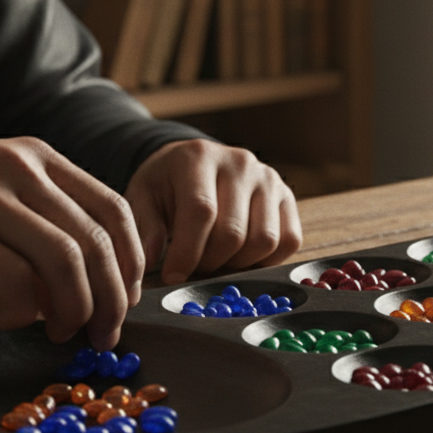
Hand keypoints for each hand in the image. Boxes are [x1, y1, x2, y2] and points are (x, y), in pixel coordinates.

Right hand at [0, 138, 142, 349]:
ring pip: (64, 261)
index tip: (127, 300)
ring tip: (61, 331)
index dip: (132, 263)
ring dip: (75, 309)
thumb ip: (49, 221)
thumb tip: (99, 284)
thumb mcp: (0, 190)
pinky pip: (14, 281)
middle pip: (96, 241)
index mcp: (40, 157)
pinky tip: (12, 320)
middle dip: (111, 298)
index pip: (114, 210)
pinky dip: (24, 312)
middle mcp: (19, 168)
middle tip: (103, 332)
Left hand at [125, 139, 301, 284]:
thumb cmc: (167, 184)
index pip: (201, 211)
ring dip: (239, 263)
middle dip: (211, 262)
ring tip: (219, 259)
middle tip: (196, 266)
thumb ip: (144, 227)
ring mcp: (268, 178)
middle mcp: (240, 163)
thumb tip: (149, 260)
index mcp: (198, 157)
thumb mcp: (143, 197)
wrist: (196, 163)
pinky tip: (243, 256)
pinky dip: (268, 260)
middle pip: (234, 232)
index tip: (174, 275)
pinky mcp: (287, 196)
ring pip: (264, 240)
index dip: (187, 252)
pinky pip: (289, 240)